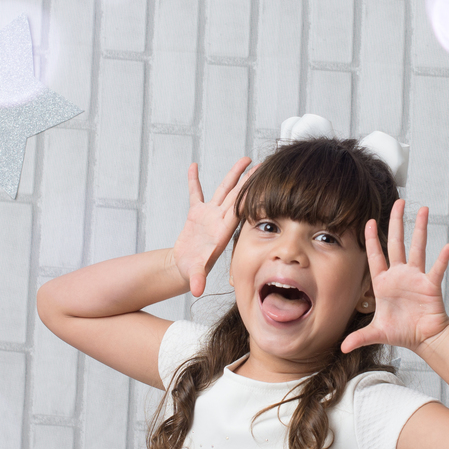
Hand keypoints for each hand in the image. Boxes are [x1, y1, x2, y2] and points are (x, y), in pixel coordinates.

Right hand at [173, 157, 253, 296]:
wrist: (186, 268)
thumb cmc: (193, 270)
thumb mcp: (195, 273)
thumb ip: (197, 278)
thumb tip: (197, 289)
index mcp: (222, 230)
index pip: (238, 210)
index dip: (248, 196)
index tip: (261, 183)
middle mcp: (219, 220)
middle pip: (236, 195)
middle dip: (248, 181)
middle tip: (262, 165)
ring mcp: (209, 215)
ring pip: (223, 190)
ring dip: (233, 175)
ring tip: (244, 159)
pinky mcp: (195, 214)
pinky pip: (195, 193)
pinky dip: (193, 180)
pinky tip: (193, 166)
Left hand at [341, 200, 448, 353]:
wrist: (423, 339)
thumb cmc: (401, 332)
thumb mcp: (377, 333)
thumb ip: (359, 337)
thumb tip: (343, 348)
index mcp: (383, 283)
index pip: (376, 255)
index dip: (373, 238)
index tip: (370, 220)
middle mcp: (399, 275)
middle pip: (397, 243)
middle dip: (397, 222)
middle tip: (399, 202)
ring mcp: (416, 278)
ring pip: (418, 248)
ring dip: (420, 229)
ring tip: (424, 210)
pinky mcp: (430, 285)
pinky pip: (437, 269)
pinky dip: (442, 259)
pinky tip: (447, 246)